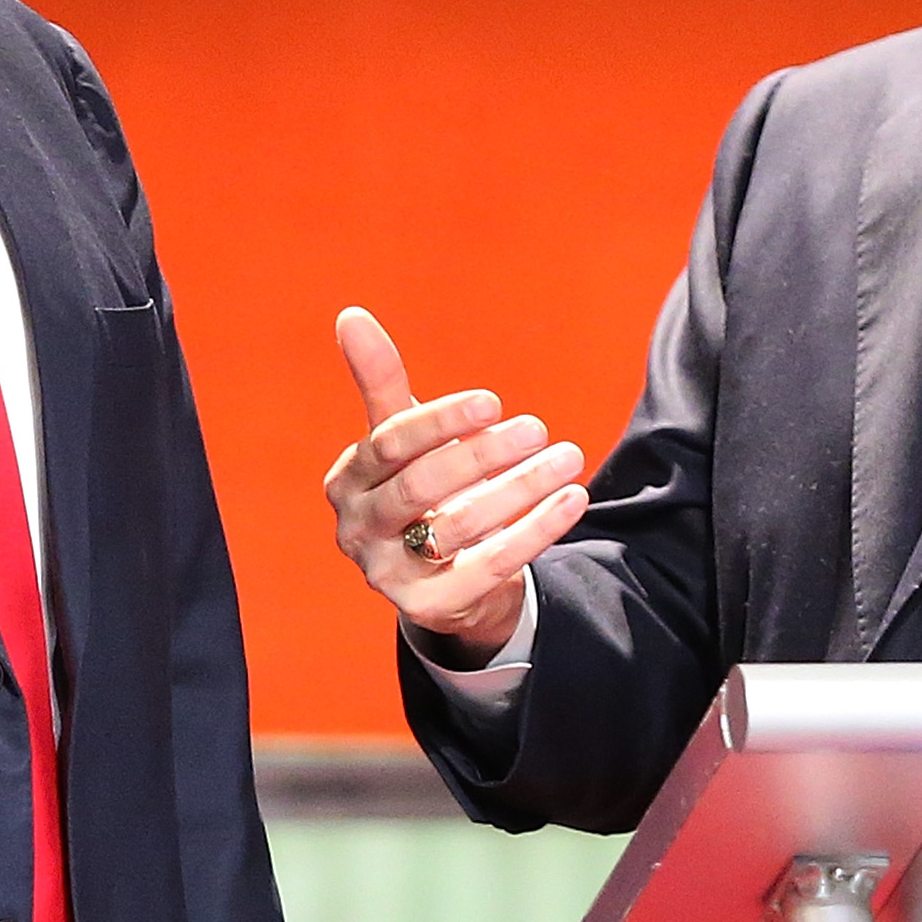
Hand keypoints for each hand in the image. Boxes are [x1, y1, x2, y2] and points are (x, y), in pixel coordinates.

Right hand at [323, 306, 590, 665]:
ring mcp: (389, 575)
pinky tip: (572, 499)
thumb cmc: (421, 487)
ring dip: (520, 489)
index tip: (493, 401)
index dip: (441, 421)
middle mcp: (358, 530)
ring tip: (568, 458)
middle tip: (537, 428)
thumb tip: (351, 314)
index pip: (390, 443)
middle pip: (420, 487)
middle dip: (483, 455)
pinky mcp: (430, 607)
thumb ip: (380, 380)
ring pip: (458, 527)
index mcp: (349, 480)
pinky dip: (536, 530)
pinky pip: (491, 566)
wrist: (443, 574)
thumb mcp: (402, 436)